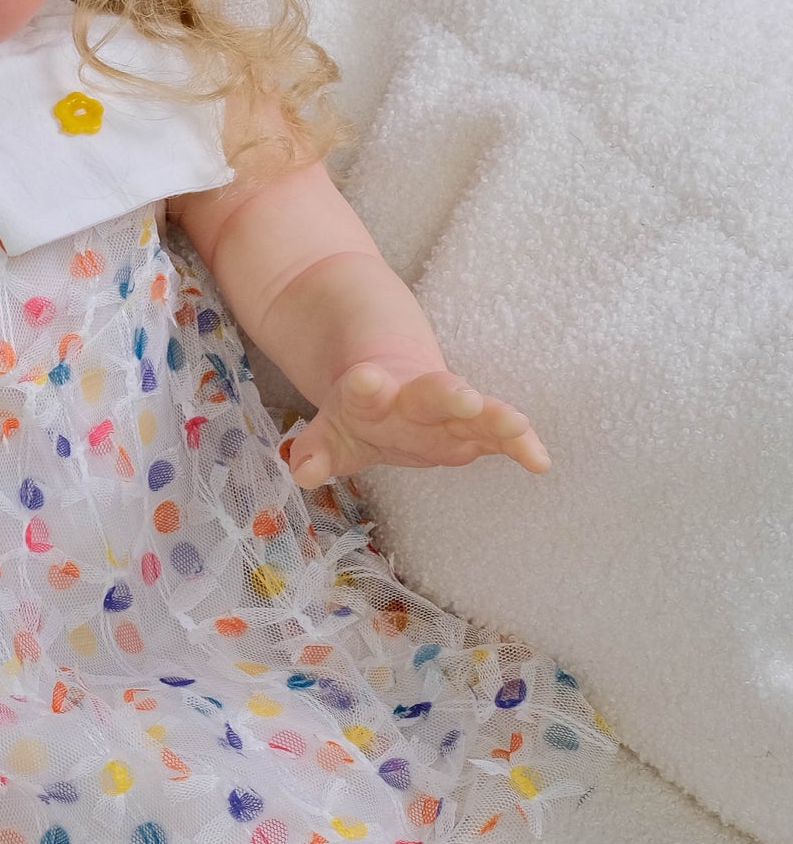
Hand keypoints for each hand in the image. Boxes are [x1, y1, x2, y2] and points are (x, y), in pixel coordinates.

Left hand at [287, 362, 549, 487]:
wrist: (386, 371)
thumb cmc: (362, 413)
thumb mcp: (332, 433)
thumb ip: (317, 452)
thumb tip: (303, 472)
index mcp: (370, 401)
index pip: (365, 394)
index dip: (364, 387)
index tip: (363, 377)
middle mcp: (413, 401)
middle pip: (430, 395)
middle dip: (446, 396)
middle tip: (464, 396)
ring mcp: (448, 411)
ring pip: (472, 411)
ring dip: (491, 416)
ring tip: (515, 423)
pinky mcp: (476, 424)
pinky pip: (500, 436)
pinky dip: (519, 446)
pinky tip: (540, 462)